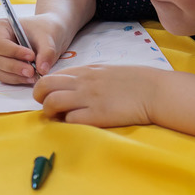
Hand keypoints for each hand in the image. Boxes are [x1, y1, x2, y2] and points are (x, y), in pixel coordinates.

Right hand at [0, 13, 71, 83]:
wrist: (49, 35)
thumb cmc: (45, 30)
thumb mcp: (48, 37)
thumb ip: (46, 52)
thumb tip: (42, 70)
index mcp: (0, 27)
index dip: (14, 51)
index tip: (31, 56)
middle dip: (15, 67)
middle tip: (33, 71)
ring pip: (0, 71)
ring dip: (17, 76)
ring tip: (35, 75)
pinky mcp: (3, 68)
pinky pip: (5, 78)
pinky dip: (18, 80)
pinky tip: (31, 78)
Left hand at [33, 65, 156, 126]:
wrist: (155, 91)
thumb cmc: (137, 82)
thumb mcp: (109, 71)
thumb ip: (90, 77)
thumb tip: (74, 86)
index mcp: (86, 71)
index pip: (53, 75)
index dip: (47, 87)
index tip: (52, 96)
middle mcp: (83, 82)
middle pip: (44, 86)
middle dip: (39, 97)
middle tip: (47, 107)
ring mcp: (88, 98)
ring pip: (51, 102)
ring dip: (50, 112)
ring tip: (58, 118)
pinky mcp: (96, 115)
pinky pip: (70, 119)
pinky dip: (68, 123)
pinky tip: (78, 123)